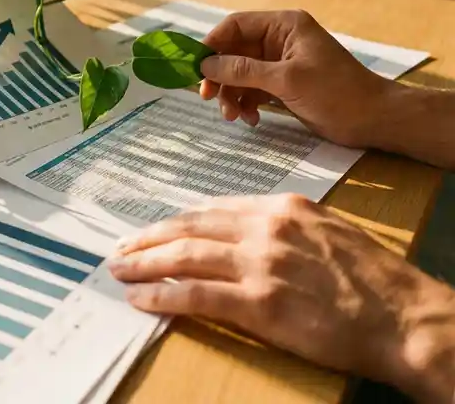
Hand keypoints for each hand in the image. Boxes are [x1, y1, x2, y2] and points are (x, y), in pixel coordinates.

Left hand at [110, 195, 454, 401]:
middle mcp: (264, 228)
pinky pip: (195, 294)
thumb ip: (283, 228)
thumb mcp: (326, 231)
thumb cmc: (374, 280)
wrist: (406, 317)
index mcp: (280, 208)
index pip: (211, 211)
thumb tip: (245, 236)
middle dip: (149, 238)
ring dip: (144, 263)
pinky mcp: (260, 303)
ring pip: (184, 256)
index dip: (176, 223)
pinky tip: (140, 298)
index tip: (154, 232)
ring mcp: (260, 264)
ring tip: (119, 270)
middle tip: (120, 248)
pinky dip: (162, 295)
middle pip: (189, 227)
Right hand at [198, 10, 390, 145]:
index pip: (235, 26)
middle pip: (233, 52)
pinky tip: (251, 118)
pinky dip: (246, 103)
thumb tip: (206, 65)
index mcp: (284, 26)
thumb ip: (243, 70)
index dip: (212, 44)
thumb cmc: (338, 92)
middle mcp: (279, 40)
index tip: (195, 67)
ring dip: (232, 95)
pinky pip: (252, 89)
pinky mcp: (283, 85)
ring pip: (240, 74)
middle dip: (221, 76)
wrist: (374, 120)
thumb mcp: (287, 79)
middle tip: (207, 98)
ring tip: (234, 116)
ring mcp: (280, 63)